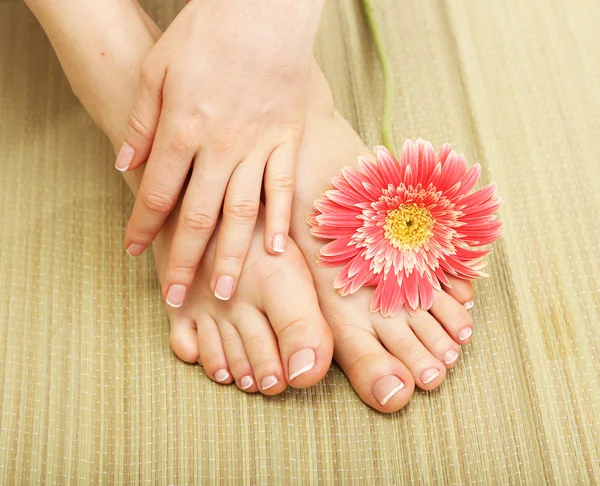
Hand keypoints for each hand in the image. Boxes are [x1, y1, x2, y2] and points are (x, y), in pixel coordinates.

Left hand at [116, 0, 322, 305]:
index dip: (141, 224)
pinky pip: (283, 188)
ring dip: (230, 255)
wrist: (265, 11)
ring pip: (241, 213)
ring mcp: (258, 146)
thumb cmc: (208, 32)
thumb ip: (141, 120)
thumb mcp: (156, 67)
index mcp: (184, 128)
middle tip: (177, 297)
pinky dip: (279, 221)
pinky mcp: (287, 141)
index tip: (132, 250)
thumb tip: (124, 164)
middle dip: (183, 259)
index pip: (158, 191)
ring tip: (221, 289)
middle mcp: (221, 147)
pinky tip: (275, 251)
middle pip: (198, 215)